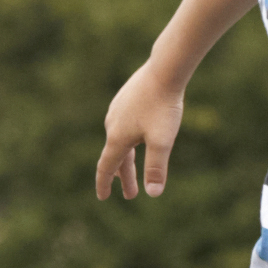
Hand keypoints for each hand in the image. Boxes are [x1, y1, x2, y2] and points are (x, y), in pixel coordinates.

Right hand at [95, 64, 187, 199]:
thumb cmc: (163, 107)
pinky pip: (123, 125)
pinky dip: (128, 140)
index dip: (104, 185)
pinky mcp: (125, 99)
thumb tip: (153, 194)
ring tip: (131, 167)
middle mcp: (112, 124)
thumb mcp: (162, 141)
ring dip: (126, 158)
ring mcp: (117, 110)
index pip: (106, 167)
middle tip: (132, 194)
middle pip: (116, 157)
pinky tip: (136, 136)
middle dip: (124, 176)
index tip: (103, 198)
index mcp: (117, 138)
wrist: (164, 70)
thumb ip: (156, 167)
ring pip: (119, 140)